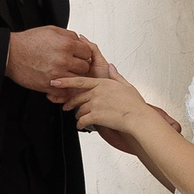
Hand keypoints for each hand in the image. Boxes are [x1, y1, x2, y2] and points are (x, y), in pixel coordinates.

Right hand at [7, 26, 100, 96]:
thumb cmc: (28, 42)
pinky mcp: (49, 85)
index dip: (83, 53)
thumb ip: (68, 35)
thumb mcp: (51, 30)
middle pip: (85, 67)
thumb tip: (79, 40)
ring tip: (66, 73)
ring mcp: (57, 74)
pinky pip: (65, 91)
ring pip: (77, 80)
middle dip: (80, 65)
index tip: (79, 55)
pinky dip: (63, 88)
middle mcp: (63, 60)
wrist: (11, 54)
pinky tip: (59, 81)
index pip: (88, 52)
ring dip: (73, 77)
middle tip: (73, 64)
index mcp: (66, 45)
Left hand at [54, 68, 181, 147]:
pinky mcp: (95, 116)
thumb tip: (111, 67)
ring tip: (81, 118)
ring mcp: (95, 104)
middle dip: (70, 102)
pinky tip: (82, 126)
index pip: (79, 81)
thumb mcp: (126, 85)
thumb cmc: (135, 104)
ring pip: (79, 110)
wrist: (138, 118)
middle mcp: (97, 92)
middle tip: (66, 106)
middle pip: (77, 97)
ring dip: (78, 115)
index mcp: (103, 83)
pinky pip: (82, 120)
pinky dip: (80, 124)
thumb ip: (116, 76)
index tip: (55, 81)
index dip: (65, 81)